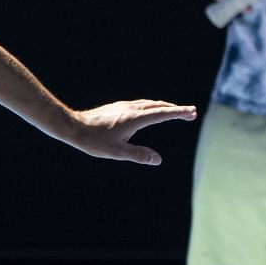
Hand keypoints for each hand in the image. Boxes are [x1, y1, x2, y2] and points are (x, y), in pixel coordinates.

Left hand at [68, 100, 197, 165]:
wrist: (73, 126)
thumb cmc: (94, 141)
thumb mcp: (117, 152)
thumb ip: (138, 155)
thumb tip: (158, 160)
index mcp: (134, 119)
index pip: (162, 114)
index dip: (178, 113)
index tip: (192, 112)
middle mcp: (131, 109)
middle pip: (158, 106)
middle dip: (176, 109)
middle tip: (191, 113)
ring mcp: (124, 106)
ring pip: (149, 104)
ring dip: (164, 107)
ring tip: (175, 111)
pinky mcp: (118, 108)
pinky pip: (141, 105)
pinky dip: (152, 107)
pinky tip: (150, 112)